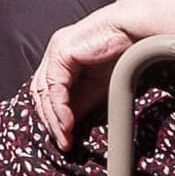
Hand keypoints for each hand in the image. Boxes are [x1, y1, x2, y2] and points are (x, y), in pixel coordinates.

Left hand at [30, 7, 145, 145]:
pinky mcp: (61, 51)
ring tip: (64, 138)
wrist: (133, 32)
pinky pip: (54, 86)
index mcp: (61, 59)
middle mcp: (55, 53)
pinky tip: (67, 124)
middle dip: (49, 121)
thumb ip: (79, 103)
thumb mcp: (96, 88)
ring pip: (44, 91)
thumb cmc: (120, 54)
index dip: (52, 117)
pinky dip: (59, 108)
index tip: (63, 138)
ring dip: (53, 119)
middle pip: (41, 93)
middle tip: (62, 143)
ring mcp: (55, 50)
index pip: (47, 92)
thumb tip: (66, 126)